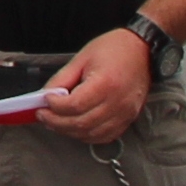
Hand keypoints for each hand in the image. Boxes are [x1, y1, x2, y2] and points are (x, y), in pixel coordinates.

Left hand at [38, 27, 160, 145]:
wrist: (142, 50)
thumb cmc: (113, 49)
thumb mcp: (82, 58)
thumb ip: (61, 79)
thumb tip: (44, 96)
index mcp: (105, 83)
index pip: (74, 105)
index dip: (55, 107)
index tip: (44, 102)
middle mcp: (117, 102)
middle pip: (81, 123)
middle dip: (56, 122)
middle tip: (42, 116)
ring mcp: (125, 113)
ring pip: (91, 134)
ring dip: (69, 131)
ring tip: (55, 122)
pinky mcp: (129, 119)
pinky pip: (104, 136)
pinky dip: (86, 135)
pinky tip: (75, 127)